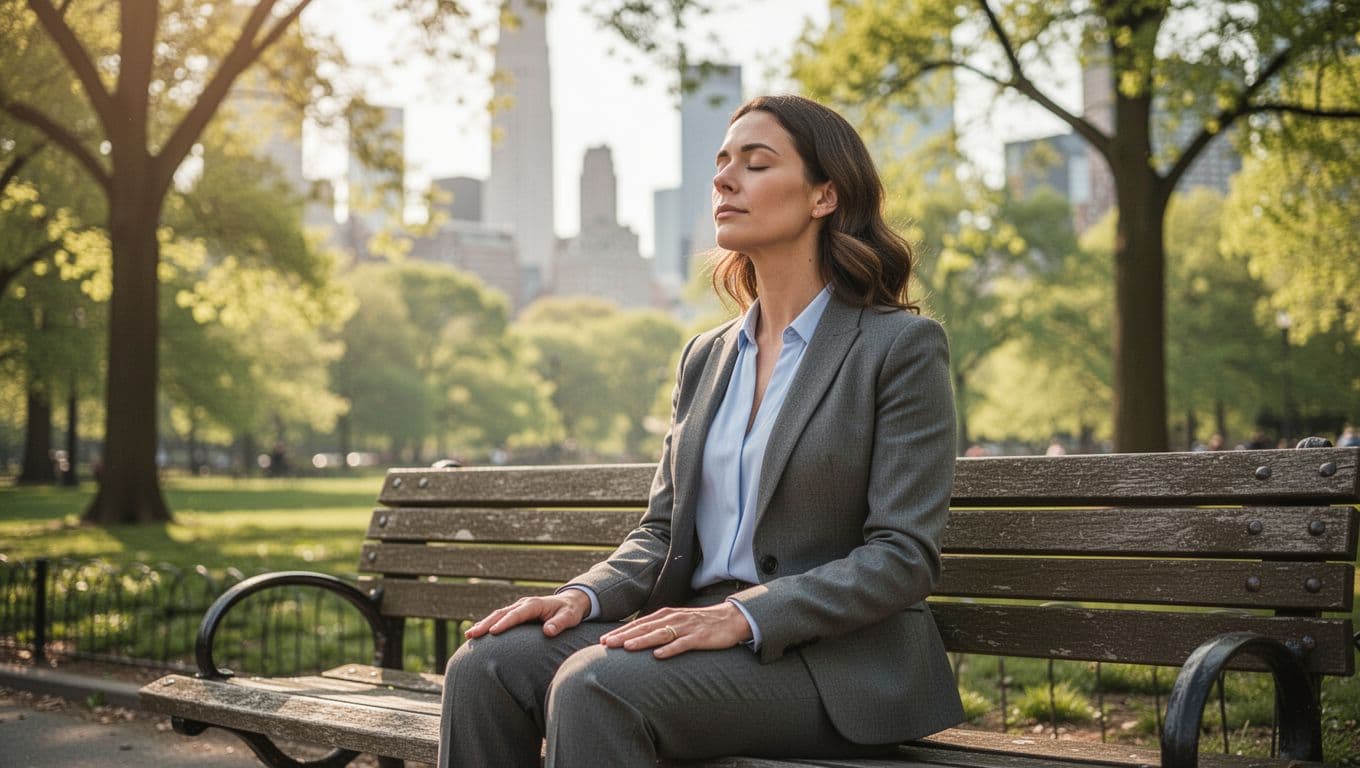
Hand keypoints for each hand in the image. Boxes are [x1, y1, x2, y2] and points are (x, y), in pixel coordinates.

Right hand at [465, 591, 590, 638]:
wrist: (570, 602)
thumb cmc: (570, 612)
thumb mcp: (569, 618)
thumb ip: (560, 624)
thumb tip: (548, 631)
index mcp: (535, 604)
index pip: (517, 614)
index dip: (505, 623)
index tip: (493, 632)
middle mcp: (524, 604)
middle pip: (502, 613)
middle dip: (486, 623)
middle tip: (472, 635)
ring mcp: (518, 607)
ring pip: (498, 615)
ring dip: (484, 624)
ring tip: (469, 635)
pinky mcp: (516, 612)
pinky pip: (500, 618)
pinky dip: (488, 624)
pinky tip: (477, 633)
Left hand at [599, 602, 752, 658]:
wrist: (731, 619)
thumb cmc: (701, 623)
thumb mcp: (677, 622)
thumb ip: (659, 628)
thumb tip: (637, 639)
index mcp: (666, 615)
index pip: (639, 624)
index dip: (621, 632)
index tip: (603, 640)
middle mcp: (673, 618)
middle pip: (644, 628)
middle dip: (624, 636)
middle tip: (606, 644)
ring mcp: (686, 627)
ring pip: (660, 634)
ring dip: (642, 641)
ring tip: (626, 647)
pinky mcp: (699, 637)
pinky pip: (683, 644)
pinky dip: (670, 649)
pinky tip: (658, 656)